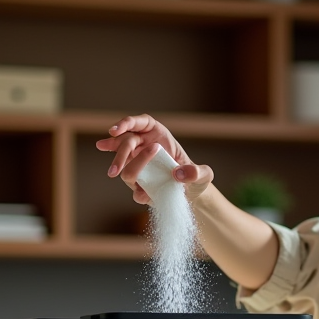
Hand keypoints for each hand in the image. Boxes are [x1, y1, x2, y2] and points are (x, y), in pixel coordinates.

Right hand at [95, 114, 213, 204]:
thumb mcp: (204, 174)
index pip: (139, 123)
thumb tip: (178, 173)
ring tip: (114, 173)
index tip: (115, 131)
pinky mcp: (140, 181)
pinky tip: (142, 194)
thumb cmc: (196, 177)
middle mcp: (145, 146)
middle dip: (120, 153)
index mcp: (158, 135)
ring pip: (123, 160)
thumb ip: (197, 172)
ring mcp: (139, 163)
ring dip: (118, 166)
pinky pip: (135, 185)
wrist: (192, 195)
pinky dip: (136, 190)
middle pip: (127, 143)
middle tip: (116, 168)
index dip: (126, 124)